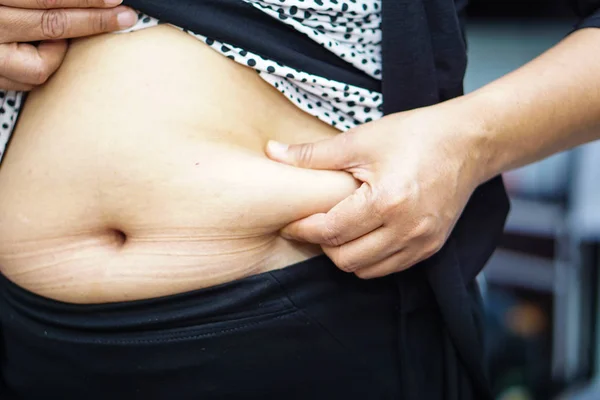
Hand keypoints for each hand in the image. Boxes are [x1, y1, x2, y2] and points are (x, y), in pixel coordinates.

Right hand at [0, 0, 136, 89]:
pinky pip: (25, 83)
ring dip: (57, 53)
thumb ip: (42, 0)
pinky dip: (38, 69)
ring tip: (52, 40)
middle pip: (53, 27)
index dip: (86, 1)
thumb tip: (89, 2)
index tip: (114, 1)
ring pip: (40, 67)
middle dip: (94, 22)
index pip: (48, 0)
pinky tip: (35, 55)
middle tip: (124, 17)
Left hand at [266, 104, 483, 278]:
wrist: (468, 142)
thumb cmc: (415, 135)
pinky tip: (363, 235)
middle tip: (313, 224)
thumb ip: (314, 154)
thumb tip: (272, 152)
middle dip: (322, 245)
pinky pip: (389, 268)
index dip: (302, 230)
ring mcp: (422, 243)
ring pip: (366, 271)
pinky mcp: (431, 248)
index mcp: (387, 202)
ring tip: (338, 229)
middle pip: (345, 260)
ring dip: (345, 255)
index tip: (289, 223)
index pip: (330, 232)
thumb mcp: (361, 139)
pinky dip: (369, 258)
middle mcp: (406, 230)